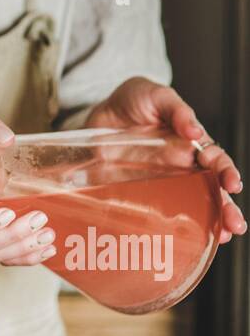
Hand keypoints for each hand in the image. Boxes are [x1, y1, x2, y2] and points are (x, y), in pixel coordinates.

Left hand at [86, 77, 245, 243]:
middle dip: (226, 209)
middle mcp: (182, 168)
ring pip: (191, 207)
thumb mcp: (156, 96)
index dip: (226, 173)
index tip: (232, 184)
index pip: (216, 161)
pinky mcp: (139, 193)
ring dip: (207, 223)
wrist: (100, 113)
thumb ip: (176, 109)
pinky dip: (168, 228)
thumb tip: (195, 130)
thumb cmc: (134, 100)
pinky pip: (156, 213)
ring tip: (219, 238)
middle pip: (211, 191)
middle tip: (235, 225)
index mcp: (191, 144)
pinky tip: (178, 240)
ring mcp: (162, 183)